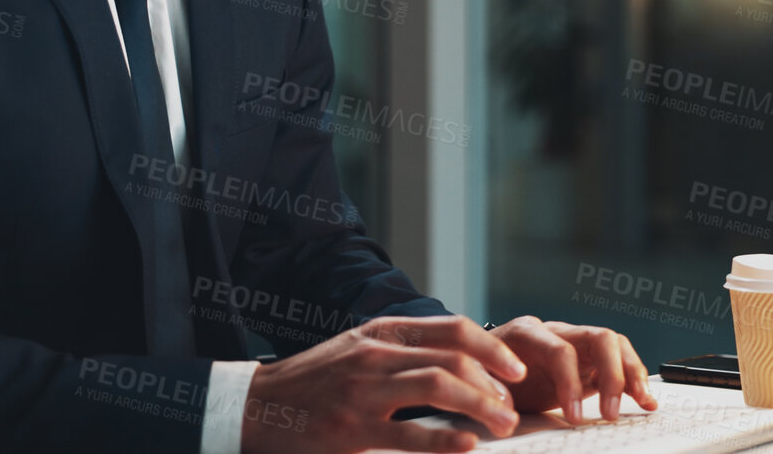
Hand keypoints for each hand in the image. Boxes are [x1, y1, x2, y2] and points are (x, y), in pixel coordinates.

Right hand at [240, 315, 528, 453]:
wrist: (256, 405)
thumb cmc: (315, 380)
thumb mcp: (357, 348)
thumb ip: (402, 348)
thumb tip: (460, 358)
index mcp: (381, 332)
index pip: (452, 329)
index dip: (491, 349)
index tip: (516, 369)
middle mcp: (376, 355)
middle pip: (453, 357)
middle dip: (493, 383)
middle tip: (513, 408)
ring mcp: (363, 391)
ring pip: (438, 386)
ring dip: (480, 406)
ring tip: (502, 426)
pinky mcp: (351, 429)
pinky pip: (408, 434)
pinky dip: (444, 440)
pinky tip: (467, 447)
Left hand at [488, 316, 657, 424]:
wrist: (480, 363)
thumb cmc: (479, 371)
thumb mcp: (478, 381)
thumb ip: (491, 394)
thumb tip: (501, 414)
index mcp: (526, 332)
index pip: (558, 349)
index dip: (569, 382)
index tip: (573, 417)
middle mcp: (556, 331)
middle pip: (598, 337)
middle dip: (612, 375)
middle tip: (610, 414)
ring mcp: (575, 342)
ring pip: (614, 344)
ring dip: (631, 374)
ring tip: (642, 402)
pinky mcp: (586, 360)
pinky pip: (618, 362)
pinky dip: (634, 380)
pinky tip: (645, 400)